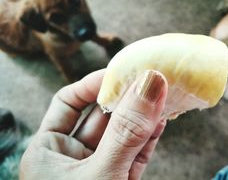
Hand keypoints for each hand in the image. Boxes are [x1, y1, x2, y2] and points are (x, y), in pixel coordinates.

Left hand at [20, 69, 167, 179]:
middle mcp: (74, 157)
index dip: (95, 83)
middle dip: (128, 97)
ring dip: (145, 114)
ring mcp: (101, 168)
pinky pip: (137, 151)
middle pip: (102, 114)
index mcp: (49, 152)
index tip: (124, 71)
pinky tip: (164, 119)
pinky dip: (152, 135)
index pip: (69, 101)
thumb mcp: (101, 175)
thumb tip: (150, 83)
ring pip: (124, 132)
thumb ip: (126, 131)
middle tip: (153, 79)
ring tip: (165, 94)